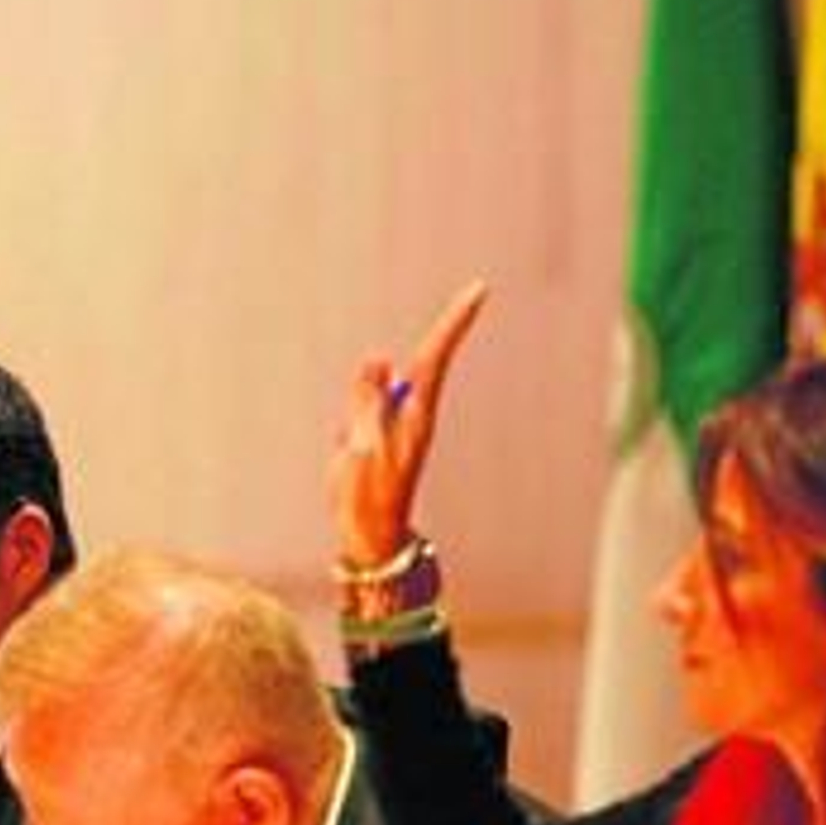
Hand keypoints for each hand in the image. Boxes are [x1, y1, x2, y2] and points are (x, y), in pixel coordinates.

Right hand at [329, 279, 486, 565]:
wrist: (369, 536)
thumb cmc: (369, 497)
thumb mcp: (363, 445)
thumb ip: (368, 398)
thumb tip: (378, 358)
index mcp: (417, 414)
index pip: (436, 356)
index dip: (455, 321)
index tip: (479, 288)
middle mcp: (410, 414)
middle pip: (388, 377)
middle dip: (367, 396)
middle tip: (361, 445)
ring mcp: (392, 426)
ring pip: (366, 396)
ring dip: (352, 418)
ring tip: (354, 461)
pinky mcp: (375, 436)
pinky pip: (355, 416)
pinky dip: (346, 431)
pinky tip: (349, 463)